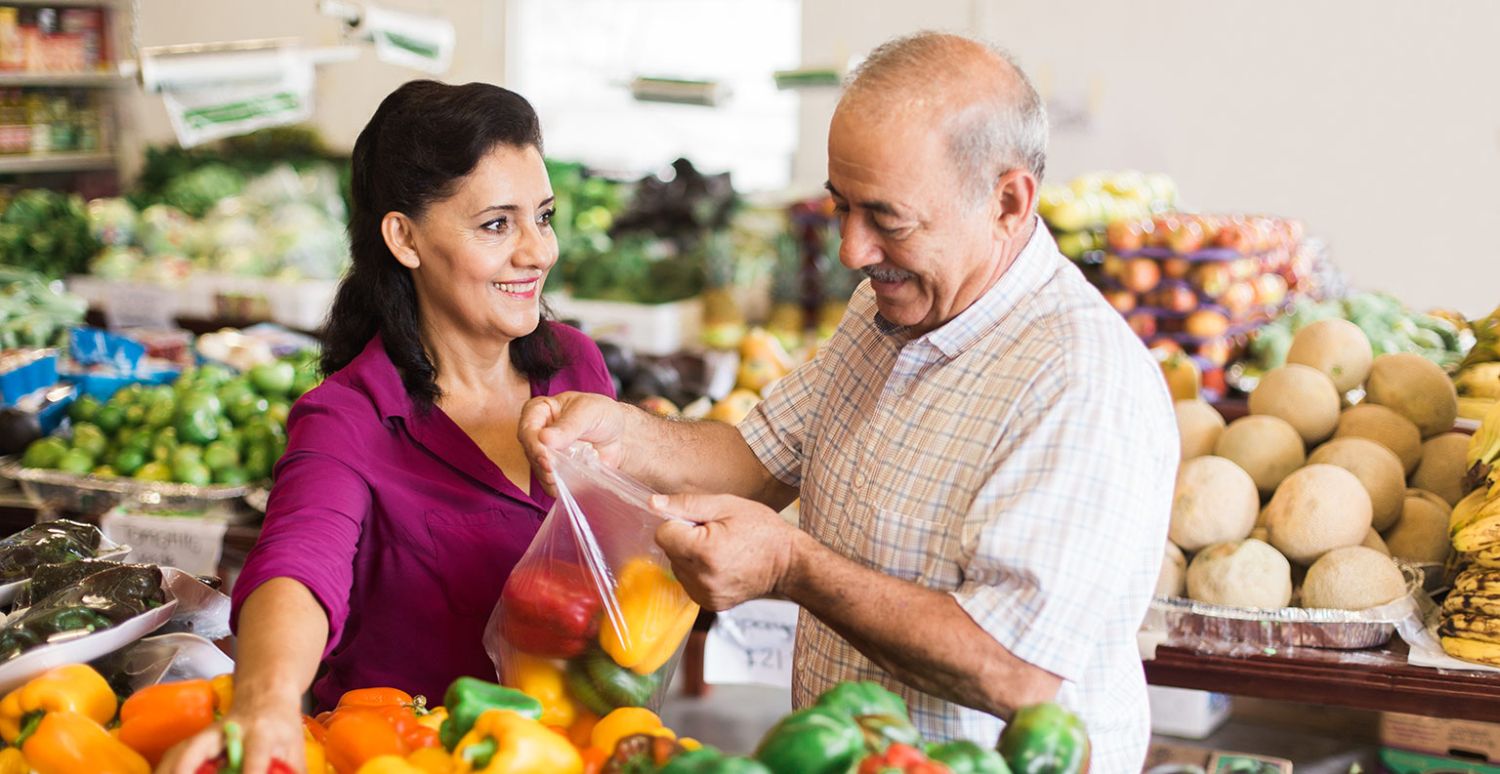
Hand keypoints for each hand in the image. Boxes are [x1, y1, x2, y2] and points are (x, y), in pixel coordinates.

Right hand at [157, 693, 305, 773]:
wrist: (266, 693)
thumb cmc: (281, 724)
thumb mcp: (294, 748)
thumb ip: (291, 771)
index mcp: (261, 731)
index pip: (255, 754)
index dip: (252, 772)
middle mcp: (230, 730)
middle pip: (199, 747)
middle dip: (184, 768)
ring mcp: (209, 733)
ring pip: (180, 750)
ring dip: (167, 770)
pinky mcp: (197, 738)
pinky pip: (175, 754)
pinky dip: (165, 768)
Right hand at [518, 392, 630, 494]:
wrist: (619, 434)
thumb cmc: (602, 414)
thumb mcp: (589, 412)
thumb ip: (569, 426)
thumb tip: (544, 438)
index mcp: (541, 410)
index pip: (527, 427)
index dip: (533, 444)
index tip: (544, 457)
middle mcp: (538, 432)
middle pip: (529, 451)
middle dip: (541, 463)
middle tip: (553, 471)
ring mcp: (545, 453)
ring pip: (538, 469)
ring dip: (549, 477)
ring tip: (563, 479)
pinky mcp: (554, 470)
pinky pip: (549, 483)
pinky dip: (557, 487)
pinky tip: (566, 486)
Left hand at [651, 493, 801, 610]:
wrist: (789, 563)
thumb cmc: (762, 530)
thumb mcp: (726, 505)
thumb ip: (686, 504)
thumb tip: (653, 503)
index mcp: (704, 551)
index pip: (663, 534)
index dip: (680, 523)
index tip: (702, 522)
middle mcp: (702, 578)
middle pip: (669, 551)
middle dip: (686, 539)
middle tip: (717, 534)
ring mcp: (706, 594)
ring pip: (677, 567)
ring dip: (691, 556)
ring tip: (721, 550)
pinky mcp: (710, 603)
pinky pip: (689, 581)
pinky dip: (698, 571)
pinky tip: (721, 564)